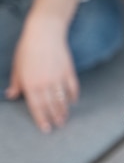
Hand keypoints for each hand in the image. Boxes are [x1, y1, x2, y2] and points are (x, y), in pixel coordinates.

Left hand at [5, 0, 79, 132]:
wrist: (45, 33)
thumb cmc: (27, 48)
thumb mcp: (17, 66)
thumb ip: (16, 83)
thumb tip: (11, 95)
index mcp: (30, 84)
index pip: (37, 107)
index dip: (41, 119)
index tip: (46, 128)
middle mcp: (45, 83)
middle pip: (51, 105)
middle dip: (55, 117)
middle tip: (58, 126)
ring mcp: (58, 78)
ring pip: (62, 99)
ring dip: (64, 110)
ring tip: (65, 118)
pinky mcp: (68, 71)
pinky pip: (72, 87)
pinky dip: (73, 96)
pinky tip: (73, 101)